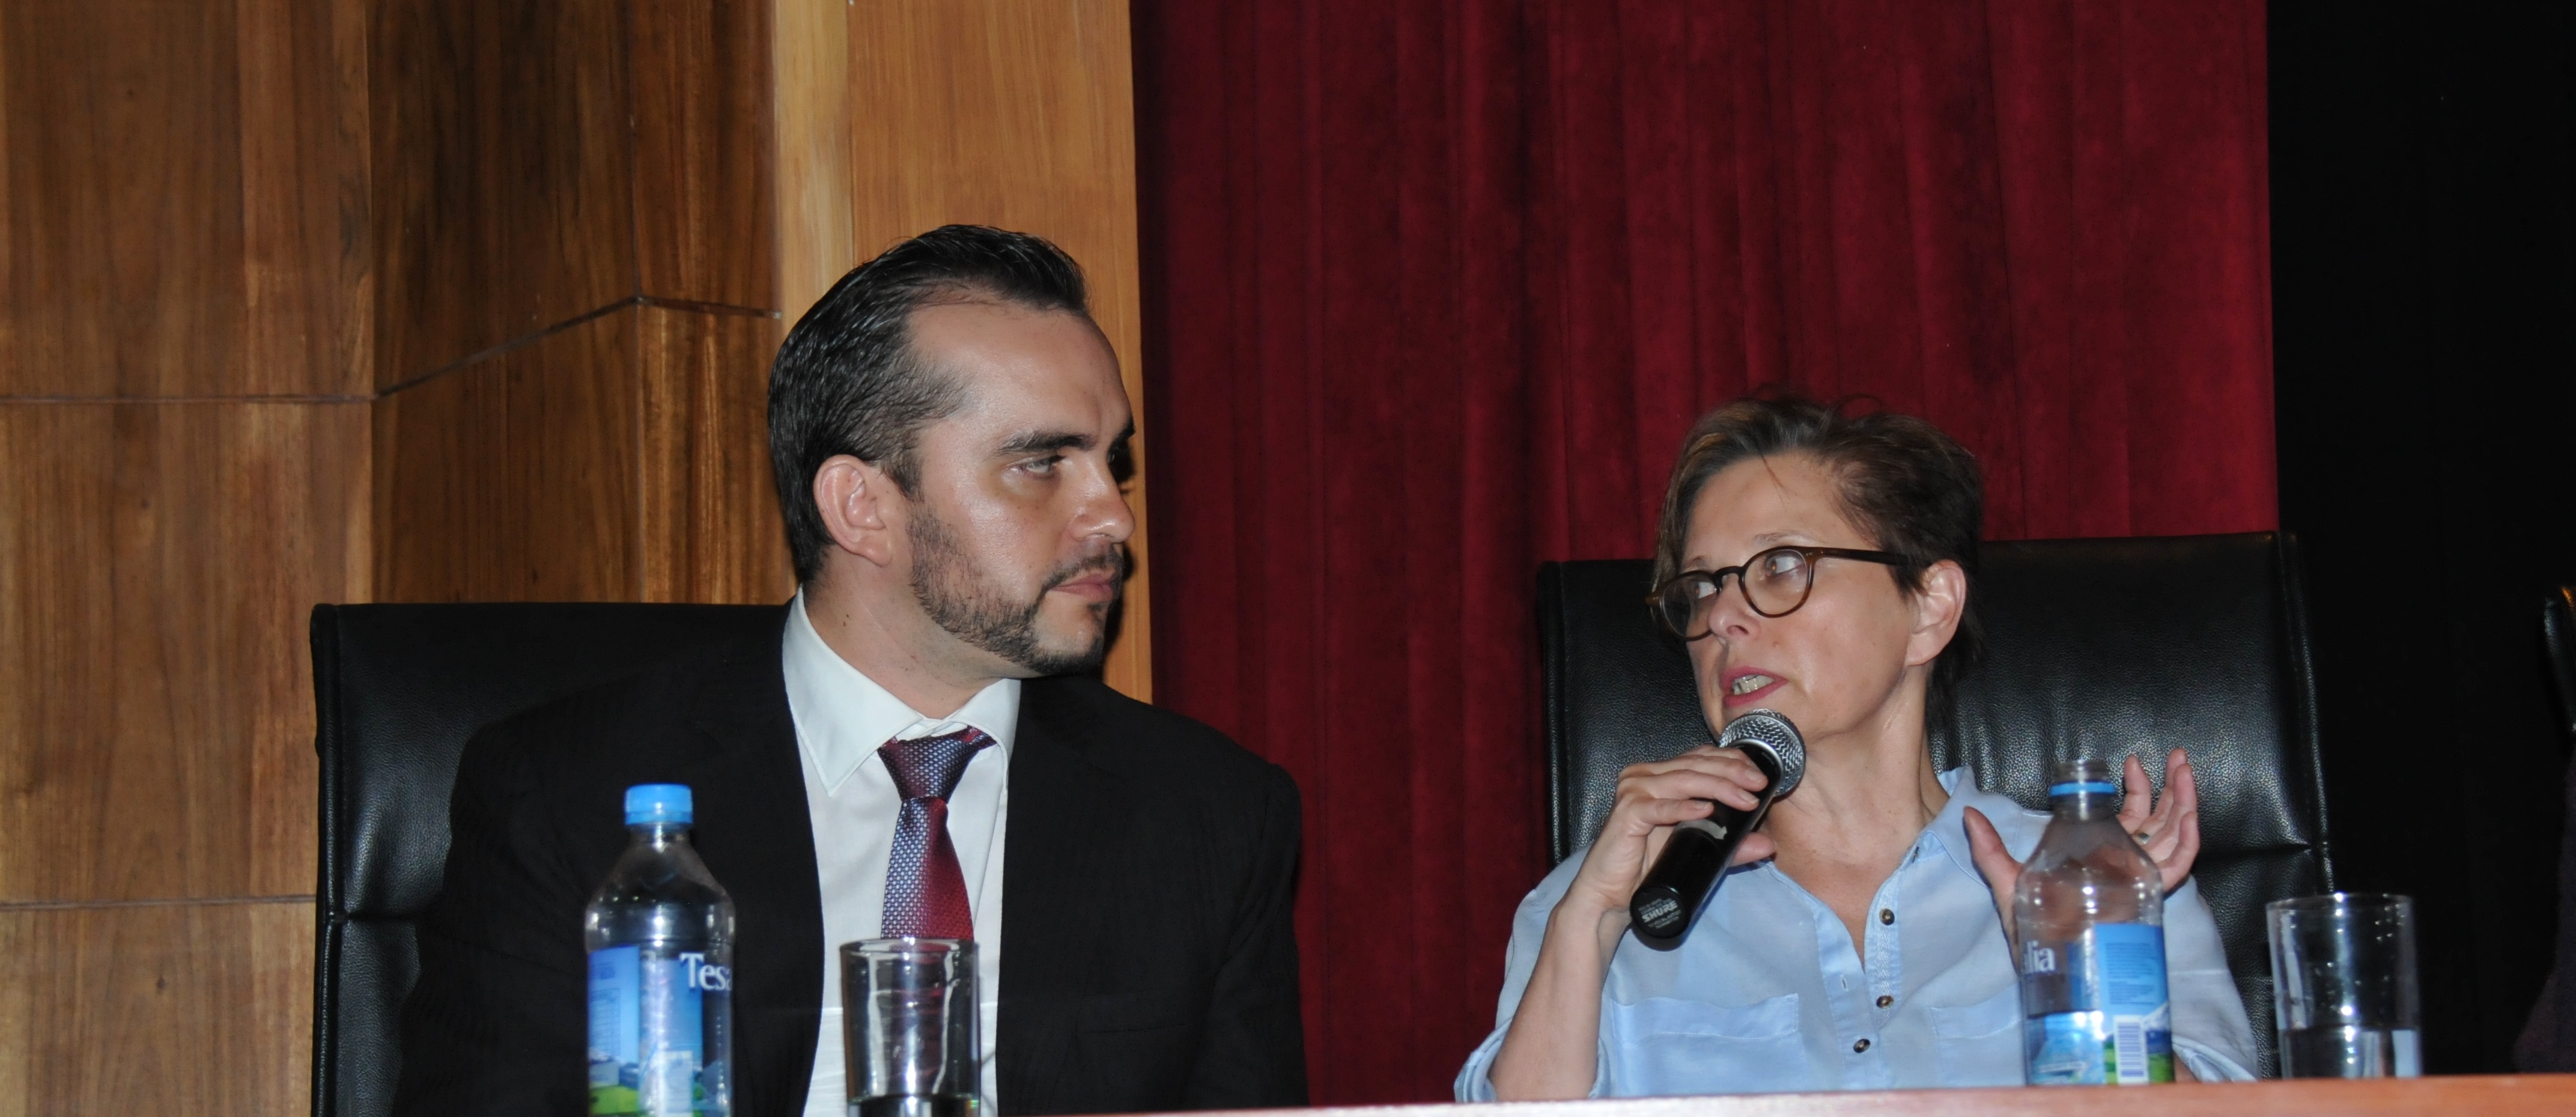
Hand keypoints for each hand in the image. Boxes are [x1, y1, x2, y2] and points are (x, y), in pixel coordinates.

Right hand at [1561, 745, 1779, 938]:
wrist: (1612, 893)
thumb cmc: (1646, 866)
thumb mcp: (1697, 849)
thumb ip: (1729, 845)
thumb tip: (1767, 845)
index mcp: (1660, 776)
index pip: (1701, 757)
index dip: (1732, 761)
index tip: (1760, 776)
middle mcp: (1645, 776)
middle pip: (1696, 765)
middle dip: (1732, 773)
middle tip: (1758, 785)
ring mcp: (1634, 791)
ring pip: (1683, 780)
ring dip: (1719, 787)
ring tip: (1745, 800)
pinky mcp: (1627, 813)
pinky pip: (1659, 806)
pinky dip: (1684, 807)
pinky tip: (1705, 810)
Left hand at [1964, 749, 2203, 936]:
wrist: (2049, 972)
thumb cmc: (2032, 933)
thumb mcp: (2009, 884)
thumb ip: (1990, 850)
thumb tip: (1967, 815)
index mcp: (2100, 857)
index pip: (2130, 816)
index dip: (2138, 787)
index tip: (2134, 761)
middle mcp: (2125, 866)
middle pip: (2159, 821)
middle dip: (2172, 787)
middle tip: (2178, 757)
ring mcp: (2138, 882)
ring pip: (2172, 836)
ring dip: (2184, 801)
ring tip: (2184, 770)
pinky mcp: (2146, 899)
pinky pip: (2177, 869)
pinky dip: (2188, 842)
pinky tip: (2190, 817)